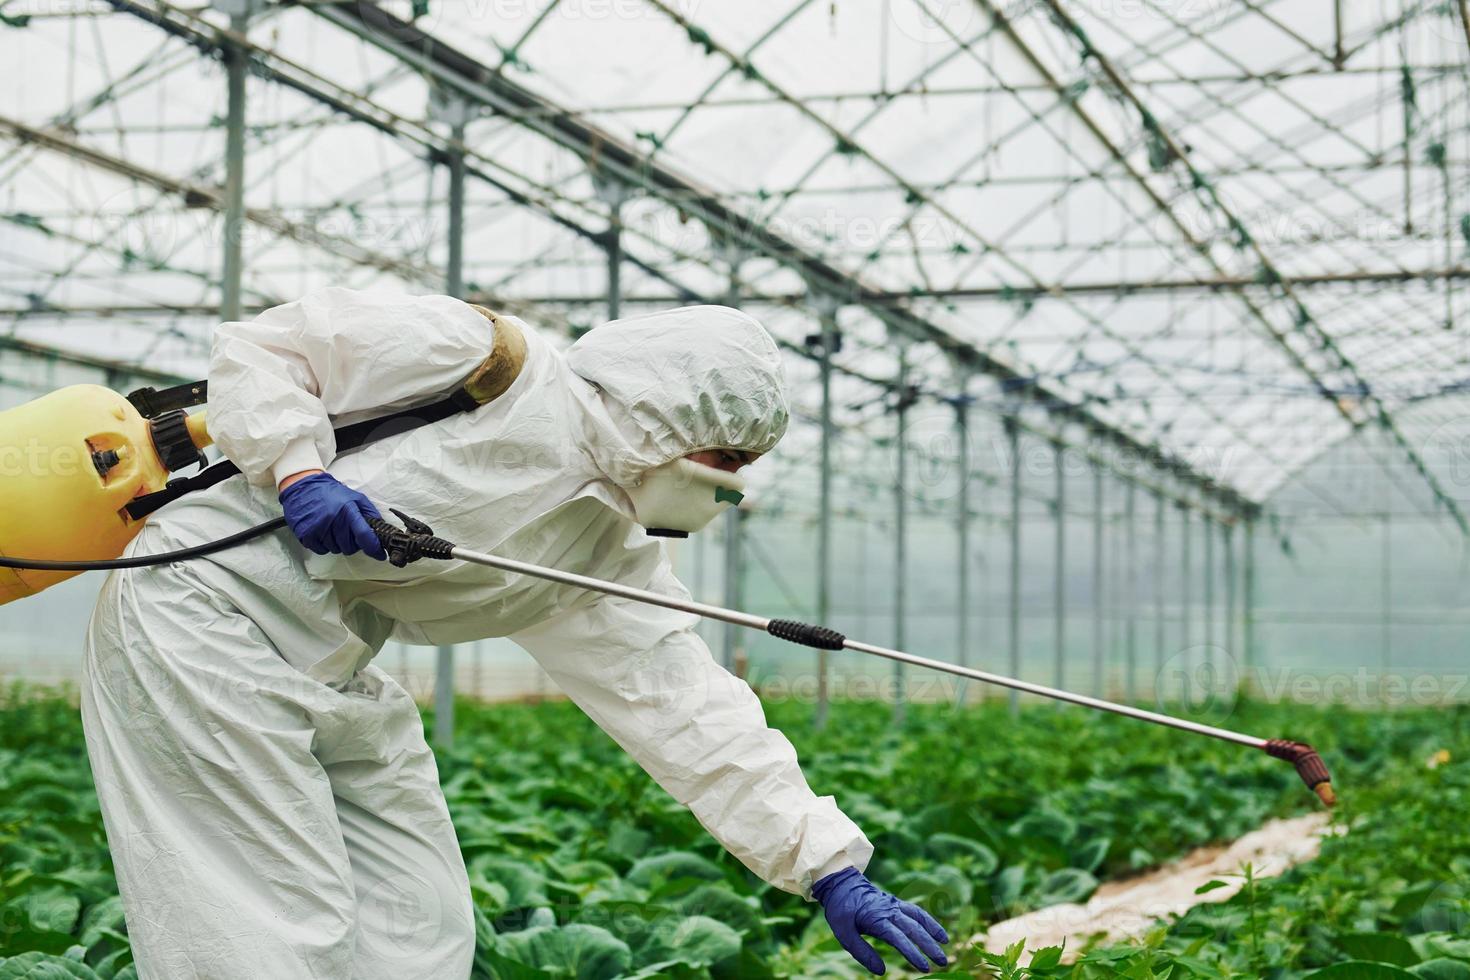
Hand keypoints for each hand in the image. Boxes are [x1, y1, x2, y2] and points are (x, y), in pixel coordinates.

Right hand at [278, 472, 387, 559]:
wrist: (304, 488)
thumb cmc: (332, 494)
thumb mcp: (356, 498)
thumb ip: (370, 513)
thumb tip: (381, 530)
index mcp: (348, 510)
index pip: (364, 535)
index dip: (374, 548)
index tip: (380, 555)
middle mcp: (333, 520)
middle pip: (350, 547)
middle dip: (352, 543)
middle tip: (347, 531)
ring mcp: (318, 528)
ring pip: (336, 550)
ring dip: (337, 543)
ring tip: (333, 528)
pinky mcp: (306, 534)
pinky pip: (321, 550)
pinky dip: (324, 545)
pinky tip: (322, 532)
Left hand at [812, 867, 948, 975]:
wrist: (840, 884)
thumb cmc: (840, 910)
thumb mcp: (843, 933)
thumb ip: (862, 952)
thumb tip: (881, 971)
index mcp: (876, 918)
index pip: (899, 938)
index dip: (913, 953)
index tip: (924, 968)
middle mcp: (889, 910)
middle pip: (914, 928)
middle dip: (930, 946)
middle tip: (943, 962)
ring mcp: (894, 905)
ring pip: (919, 917)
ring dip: (933, 930)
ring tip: (945, 944)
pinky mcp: (895, 903)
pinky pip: (916, 911)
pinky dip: (928, 920)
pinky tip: (936, 931)